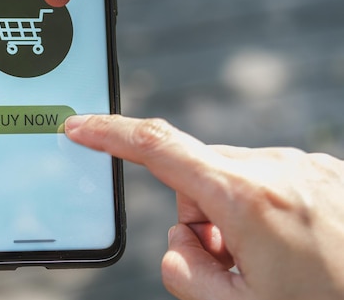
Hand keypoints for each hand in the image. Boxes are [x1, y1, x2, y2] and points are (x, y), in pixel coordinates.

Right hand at [65, 115, 343, 299]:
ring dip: (233, 214)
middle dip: (196, 215)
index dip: (110, 134)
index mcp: (248, 198)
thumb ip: (182, 271)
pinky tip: (298, 246)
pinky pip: (270, 179)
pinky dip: (264, 208)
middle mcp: (278, 168)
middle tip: (230, 264)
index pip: (158, 148)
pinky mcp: (328, 173)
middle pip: (197, 173)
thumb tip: (181, 242)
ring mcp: (308, 167)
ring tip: (272, 262)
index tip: (79, 126)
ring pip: (233, 177)